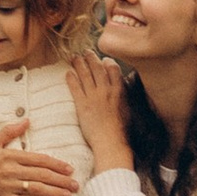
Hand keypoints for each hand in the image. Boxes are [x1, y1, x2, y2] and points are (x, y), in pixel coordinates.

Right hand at [0, 121, 79, 195]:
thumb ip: (9, 131)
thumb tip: (27, 120)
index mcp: (9, 156)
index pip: (38, 159)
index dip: (56, 164)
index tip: (70, 169)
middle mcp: (10, 170)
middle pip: (41, 175)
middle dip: (61, 180)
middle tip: (76, 185)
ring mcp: (7, 186)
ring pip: (36, 189)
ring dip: (54, 192)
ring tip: (68, 195)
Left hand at [63, 51, 131, 165]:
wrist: (111, 143)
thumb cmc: (121, 131)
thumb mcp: (128, 110)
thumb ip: (124, 96)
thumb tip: (123, 87)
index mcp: (119, 91)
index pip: (113, 68)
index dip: (107, 62)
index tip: (103, 59)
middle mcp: (106, 91)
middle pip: (97, 68)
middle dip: (90, 57)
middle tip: (86, 52)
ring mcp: (93, 97)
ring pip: (84, 74)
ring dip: (78, 63)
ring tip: (74, 57)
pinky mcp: (82, 105)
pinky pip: (75, 87)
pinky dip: (71, 78)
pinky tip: (68, 73)